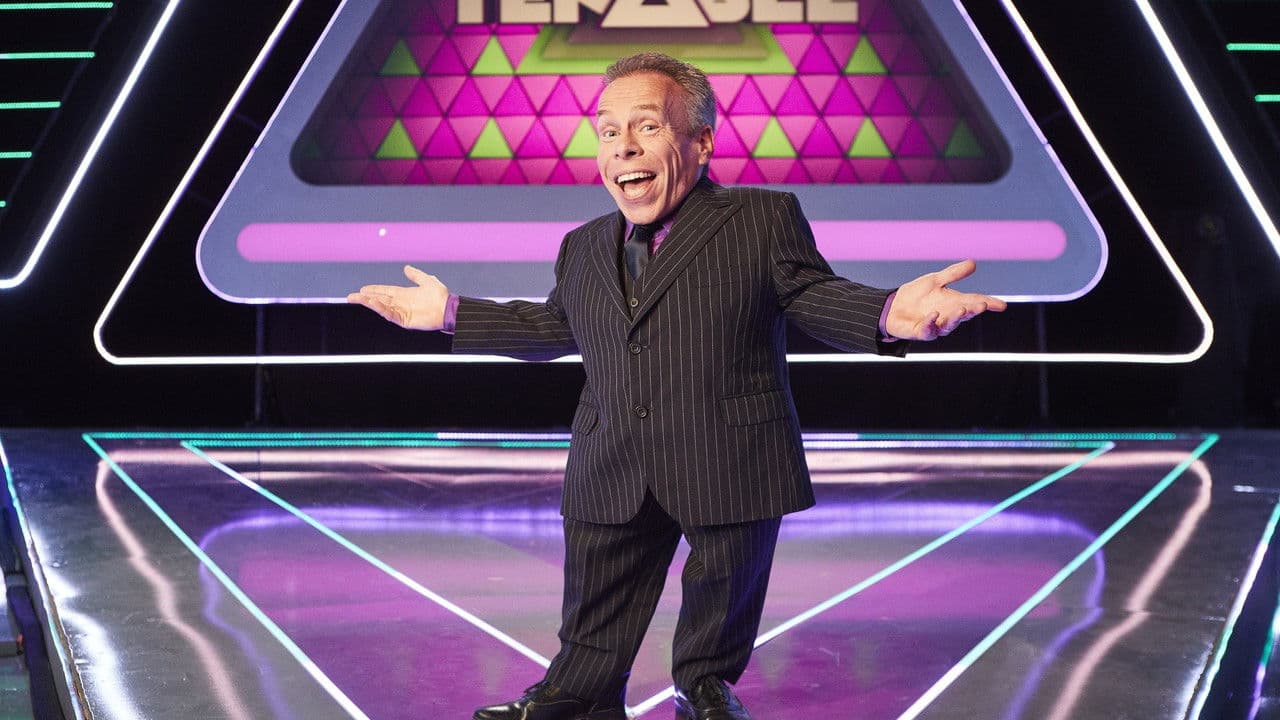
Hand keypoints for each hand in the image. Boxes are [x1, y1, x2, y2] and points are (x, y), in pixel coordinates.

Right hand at [347, 265, 449, 330]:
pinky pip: (390, 314)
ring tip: (357, 299)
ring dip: (370, 303)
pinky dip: (381, 309)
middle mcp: (401, 303)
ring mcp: (402, 312)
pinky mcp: (405, 320)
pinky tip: (373, 303)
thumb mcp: (427, 280)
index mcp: (404, 294)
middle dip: (365, 298)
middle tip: (351, 297)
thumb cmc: (441, 296)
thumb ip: (416, 275)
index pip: (385, 291)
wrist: (448, 308)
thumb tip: (406, 268)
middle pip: (379, 299)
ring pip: (381, 307)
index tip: (362, 288)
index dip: (374, 290)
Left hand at [884, 260, 1006, 340]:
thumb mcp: (935, 280)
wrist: (894, 307)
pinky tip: (933, 314)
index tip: (1002, 305)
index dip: (989, 304)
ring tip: (963, 309)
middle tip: (983, 305)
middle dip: (973, 310)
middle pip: (964, 314)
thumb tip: (973, 263)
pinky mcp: (920, 332)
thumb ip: (953, 274)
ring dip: (956, 318)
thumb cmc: (917, 295)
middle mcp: (948, 316)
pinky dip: (931, 322)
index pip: (974, 302)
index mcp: (954, 303)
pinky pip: (927, 329)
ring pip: (949, 325)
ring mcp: (935, 326)